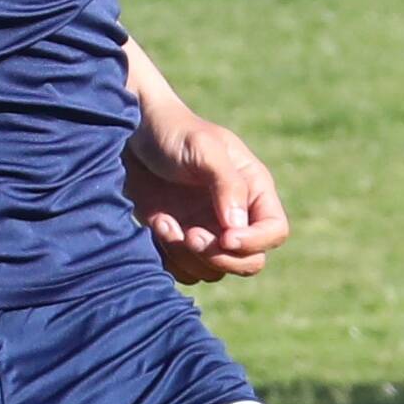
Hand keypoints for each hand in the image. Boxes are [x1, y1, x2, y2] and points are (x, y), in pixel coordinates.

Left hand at [127, 114, 287, 283]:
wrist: (129, 134)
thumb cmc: (173, 132)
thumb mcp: (204, 148)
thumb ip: (227, 185)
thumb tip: (237, 228)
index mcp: (253, 189)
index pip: (274, 231)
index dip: (255, 242)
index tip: (225, 238)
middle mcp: (235, 216)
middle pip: (249, 262)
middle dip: (220, 257)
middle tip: (191, 236)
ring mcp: (207, 231)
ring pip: (213, 271)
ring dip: (188, 257)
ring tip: (166, 224)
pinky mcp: (178, 242)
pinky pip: (184, 271)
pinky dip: (169, 258)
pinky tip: (158, 224)